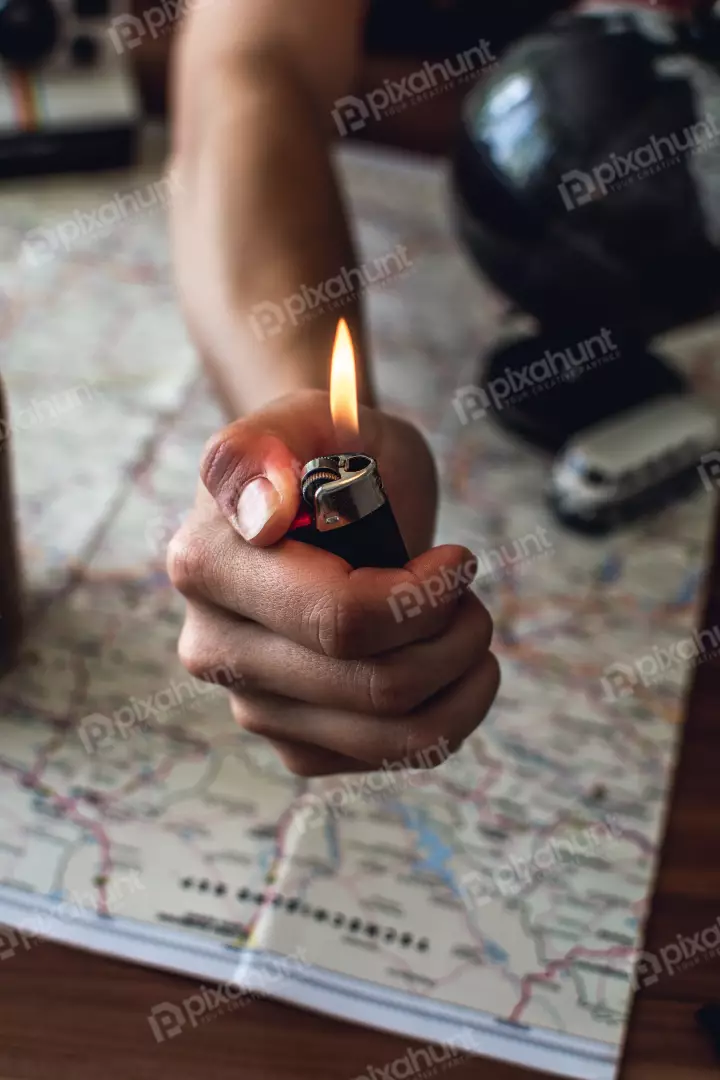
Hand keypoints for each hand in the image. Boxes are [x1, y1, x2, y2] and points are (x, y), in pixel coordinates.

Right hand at [167, 390, 499, 775]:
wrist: (318, 495)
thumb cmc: (327, 449)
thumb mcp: (312, 415)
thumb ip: (263, 449)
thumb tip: (259, 515)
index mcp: (208, 563)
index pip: (341, 618)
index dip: (425, 596)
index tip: (460, 559)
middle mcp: (214, 645)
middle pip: (374, 686)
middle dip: (454, 637)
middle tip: (471, 592)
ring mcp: (250, 701)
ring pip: (389, 735)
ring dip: (460, 680)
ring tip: (469, 628)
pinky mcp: (292, 740)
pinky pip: (386, 756)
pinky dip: (446, 717)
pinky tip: (450, 667)